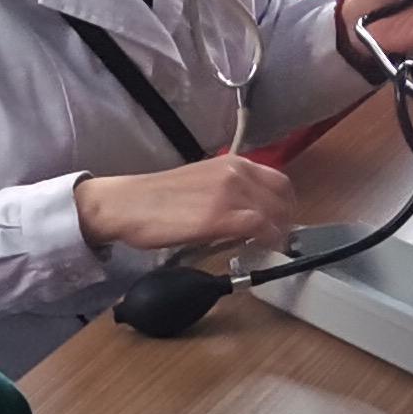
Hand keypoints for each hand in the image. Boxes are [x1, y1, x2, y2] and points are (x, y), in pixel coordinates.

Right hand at [74, 155, 296, 254]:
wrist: (127, 204)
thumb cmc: (157, 198)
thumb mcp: (202, 183)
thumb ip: (229, 191)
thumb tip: (250, 214)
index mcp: (232, 163)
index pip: (278, 181)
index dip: (285, 205)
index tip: (282, 222)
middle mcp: (235, 172)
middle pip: (282, 198)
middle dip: (286, 221)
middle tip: (279, 240)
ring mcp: (229, 193)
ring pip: (275, 213)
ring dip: (278, 233)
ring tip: (268, 248)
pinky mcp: (219, 217)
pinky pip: (260, 228)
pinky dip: (267, 240)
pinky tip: (259, 250)